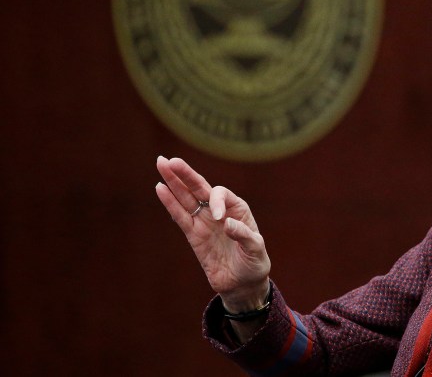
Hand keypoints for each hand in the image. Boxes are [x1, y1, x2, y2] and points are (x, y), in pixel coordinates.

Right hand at [155, 156, 270, 311]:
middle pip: (199, 188)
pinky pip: (180, 217)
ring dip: (173, 182)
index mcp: (237, 209)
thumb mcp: (256, 250)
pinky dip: (170, 203)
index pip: (220, 194)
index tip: (219, 219)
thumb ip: (244, 236)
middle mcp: (219, 212)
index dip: (216, 201)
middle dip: (185, 174)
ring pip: (186, 198)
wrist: (242, 284)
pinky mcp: (194, 236)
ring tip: (161, 164)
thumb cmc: (254, 264)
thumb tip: (225, 223)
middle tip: (170, 160)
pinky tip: (160, 188)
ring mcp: (204, 222)